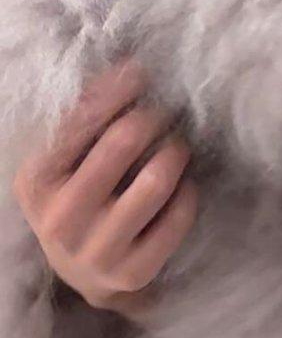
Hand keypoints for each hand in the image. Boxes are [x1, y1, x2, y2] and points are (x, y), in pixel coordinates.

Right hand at [12, 61, 197, 321]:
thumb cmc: (77, 194)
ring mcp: (96, 251)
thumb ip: (84, 117)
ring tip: (176, 144)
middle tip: (165, 110)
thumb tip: (128, 65)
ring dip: (176, 150)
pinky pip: (180, 214)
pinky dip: (188, 190)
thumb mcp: (63, 158)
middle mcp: (60, 220)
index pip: (81, 118)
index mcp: (36, 181)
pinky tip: (182, 184)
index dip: (118, 87)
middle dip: (153, 114)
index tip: (141, 70)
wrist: (83, 270)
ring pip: (157, 179)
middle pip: (125, 140)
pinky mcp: (133, 273)